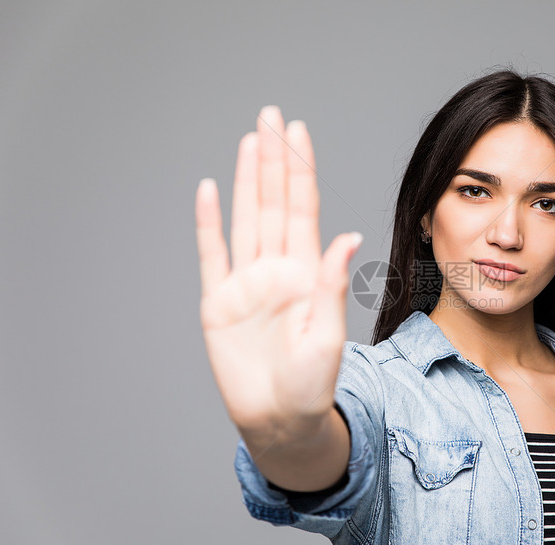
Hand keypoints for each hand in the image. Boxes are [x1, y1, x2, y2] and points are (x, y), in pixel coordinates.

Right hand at [195, 106, 362, 440]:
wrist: (281, 420)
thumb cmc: (311, 384)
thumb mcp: (327, 334)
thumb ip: (330, 282)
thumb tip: (346, 236)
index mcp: (306, 272)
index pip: (303, 208)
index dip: (300, 169)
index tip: (299, 131)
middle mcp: (276, 269)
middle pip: (273, 202)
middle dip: (273, 159)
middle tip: (272, 116)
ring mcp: (246, 283)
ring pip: (245, 218)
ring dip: (245, 180)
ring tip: (250, 141)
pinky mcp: (219, 303)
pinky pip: (211, 255)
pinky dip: (208, 223)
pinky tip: (208, 190)